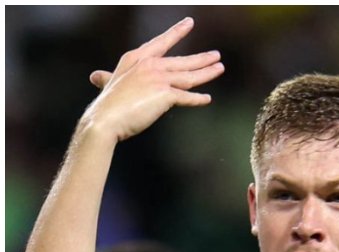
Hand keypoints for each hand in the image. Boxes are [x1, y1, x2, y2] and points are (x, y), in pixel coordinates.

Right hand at [81, 17, 223, 141]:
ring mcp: (158, 79)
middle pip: (182, 61)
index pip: (161, 42)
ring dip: (206, 72)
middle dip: (201, 58)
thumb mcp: (109, 84)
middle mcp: (149, 65)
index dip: (176, 32)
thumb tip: (95, 77)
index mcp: (136, 58)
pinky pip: (186, 97)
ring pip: (189, 76)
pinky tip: (207, 98)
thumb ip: (106, 78)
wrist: (105, 119)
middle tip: (216, 55)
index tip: (189, 22)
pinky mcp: (165, 95)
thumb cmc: (107, 104)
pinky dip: (197, 99)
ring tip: (219, 68)